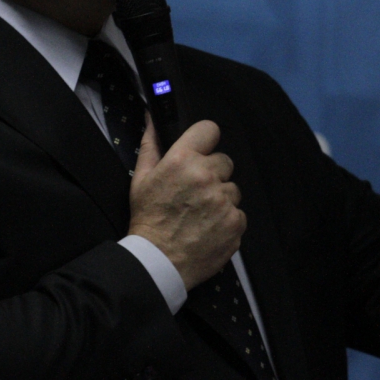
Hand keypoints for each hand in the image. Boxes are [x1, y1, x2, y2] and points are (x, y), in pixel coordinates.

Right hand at [128, 115, 245, 289]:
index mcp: (183, 160)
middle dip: (213, 173)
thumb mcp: (141, 179)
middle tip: (195, 192)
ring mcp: (224, 200)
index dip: (205, 140)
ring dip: (221, 198)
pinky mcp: (236, 222)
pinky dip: (227, 219)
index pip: (209, 129)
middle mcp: (207, 176)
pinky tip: (209, 228)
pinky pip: (238, 212)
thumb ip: (151, 145)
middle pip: (224, 161)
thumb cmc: (148, 218)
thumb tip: (153, 118)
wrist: (158, 261)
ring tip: (200, 214)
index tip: (201, 151)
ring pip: (232, 188)